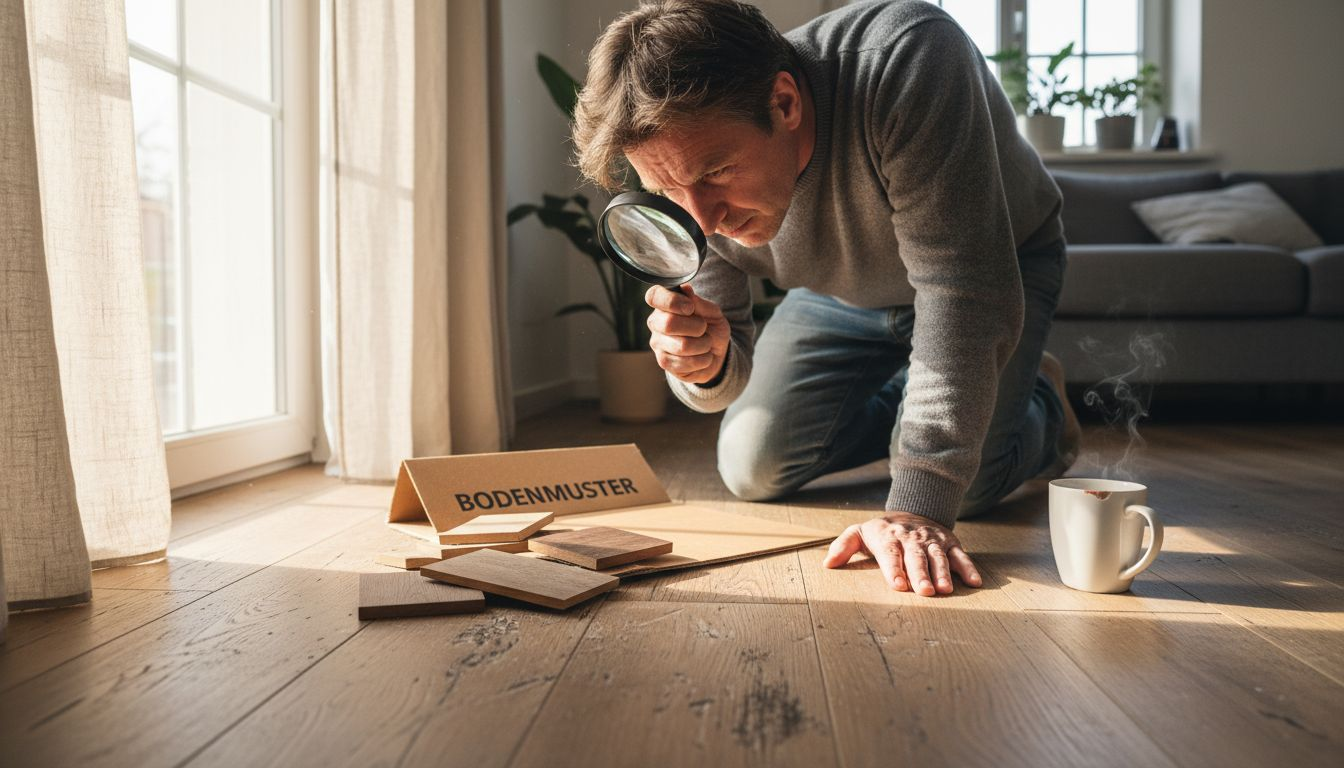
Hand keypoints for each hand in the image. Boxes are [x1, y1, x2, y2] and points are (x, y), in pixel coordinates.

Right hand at [645, 284, 730, 384]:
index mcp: (664, 305)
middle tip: (703, 328)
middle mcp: (656, 323)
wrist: (716, 353)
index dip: (673, 301)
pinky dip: (703, 359)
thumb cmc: (711, 328)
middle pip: (669, 323)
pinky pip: (685, 363)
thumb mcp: (712, 313)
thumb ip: (699, 302)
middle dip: (696, 327)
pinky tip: (702, 356)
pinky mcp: (664, 362)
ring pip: (682, 346)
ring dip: (703, 345)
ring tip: (706, 343)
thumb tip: (685, 288)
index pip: (654, 296)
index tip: (690, 307)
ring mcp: (657, 343)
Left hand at [823, 512, 982, 595]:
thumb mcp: (859, 532)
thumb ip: (843, 546)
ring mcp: (933, 540)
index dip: (894, 570)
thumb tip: (828, 564)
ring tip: (946, 590)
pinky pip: (961, 555)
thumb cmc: (882, 531)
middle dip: (920, 574)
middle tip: (925, 592)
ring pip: (939, 557)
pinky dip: (968, 568)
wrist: (913, 508)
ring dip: (944, 573)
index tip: (897, 585)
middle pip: (917, 557)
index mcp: (889, 538)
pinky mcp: (950, 542)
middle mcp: (912, 539)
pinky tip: (975, 582)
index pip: (891, 555)